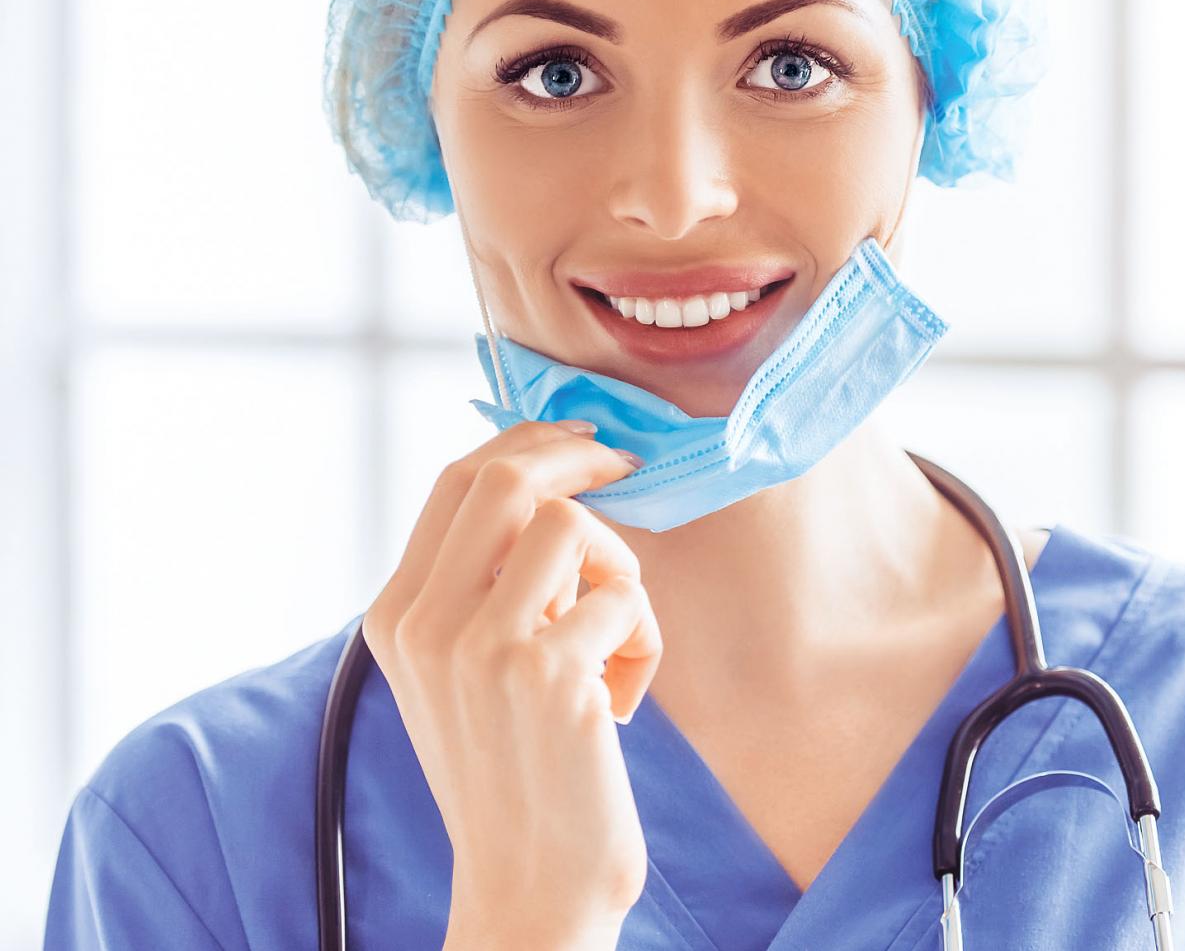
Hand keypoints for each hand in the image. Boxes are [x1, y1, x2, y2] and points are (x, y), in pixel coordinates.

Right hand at [361, 419, 659, 939]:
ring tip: (615, 645)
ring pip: (574, 525)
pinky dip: (643, 642)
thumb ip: (483, 587)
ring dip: (620, 573)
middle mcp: (426, 624)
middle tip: (627, 465)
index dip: (528, 441)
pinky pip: (626, 597)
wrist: (529, 887)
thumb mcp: (465, 672)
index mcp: (397, 617)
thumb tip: (546, 483)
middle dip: (580, 456)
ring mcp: (483, 648)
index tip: (582, 440)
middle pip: (507, 478)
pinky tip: (620, 704)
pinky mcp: (549, 674)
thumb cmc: (518, 772)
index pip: (455, 480)